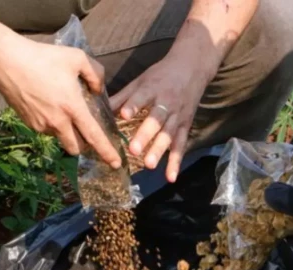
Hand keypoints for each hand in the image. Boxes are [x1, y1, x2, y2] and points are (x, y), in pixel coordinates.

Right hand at [0, 33, 121, 168]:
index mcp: (72, 107)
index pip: (93, 136)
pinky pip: (46, 130)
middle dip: (84, 145)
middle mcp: (57, 122)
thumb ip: (95, 74)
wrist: (8, 62)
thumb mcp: (77, 58)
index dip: (106, 152)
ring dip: (67, 132)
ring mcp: (41, 125)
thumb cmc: (43, 57)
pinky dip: (52, 123)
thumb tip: (98, 90)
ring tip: (63, 109)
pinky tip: (49, 105)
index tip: (115, 163)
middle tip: (87, 132)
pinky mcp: (29, 123)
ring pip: (60, 138)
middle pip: (76, 147)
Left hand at [110, 53, 212, 182]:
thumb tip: (99, 109)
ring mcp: (177, 117)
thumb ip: (122, 97)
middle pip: (156, 120)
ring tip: (148, 165)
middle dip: (145, 135)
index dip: (134, 105)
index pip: (142, 97)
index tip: (124, 115)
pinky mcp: (185, 126)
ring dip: (159, 150)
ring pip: (168, 135)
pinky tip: (170, 178)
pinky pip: (180, 145)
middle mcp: (166, 103)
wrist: (192, 68)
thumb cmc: (161, 75)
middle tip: (134, 150)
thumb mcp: (141, 80)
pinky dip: (176, 162)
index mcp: (152, 89)